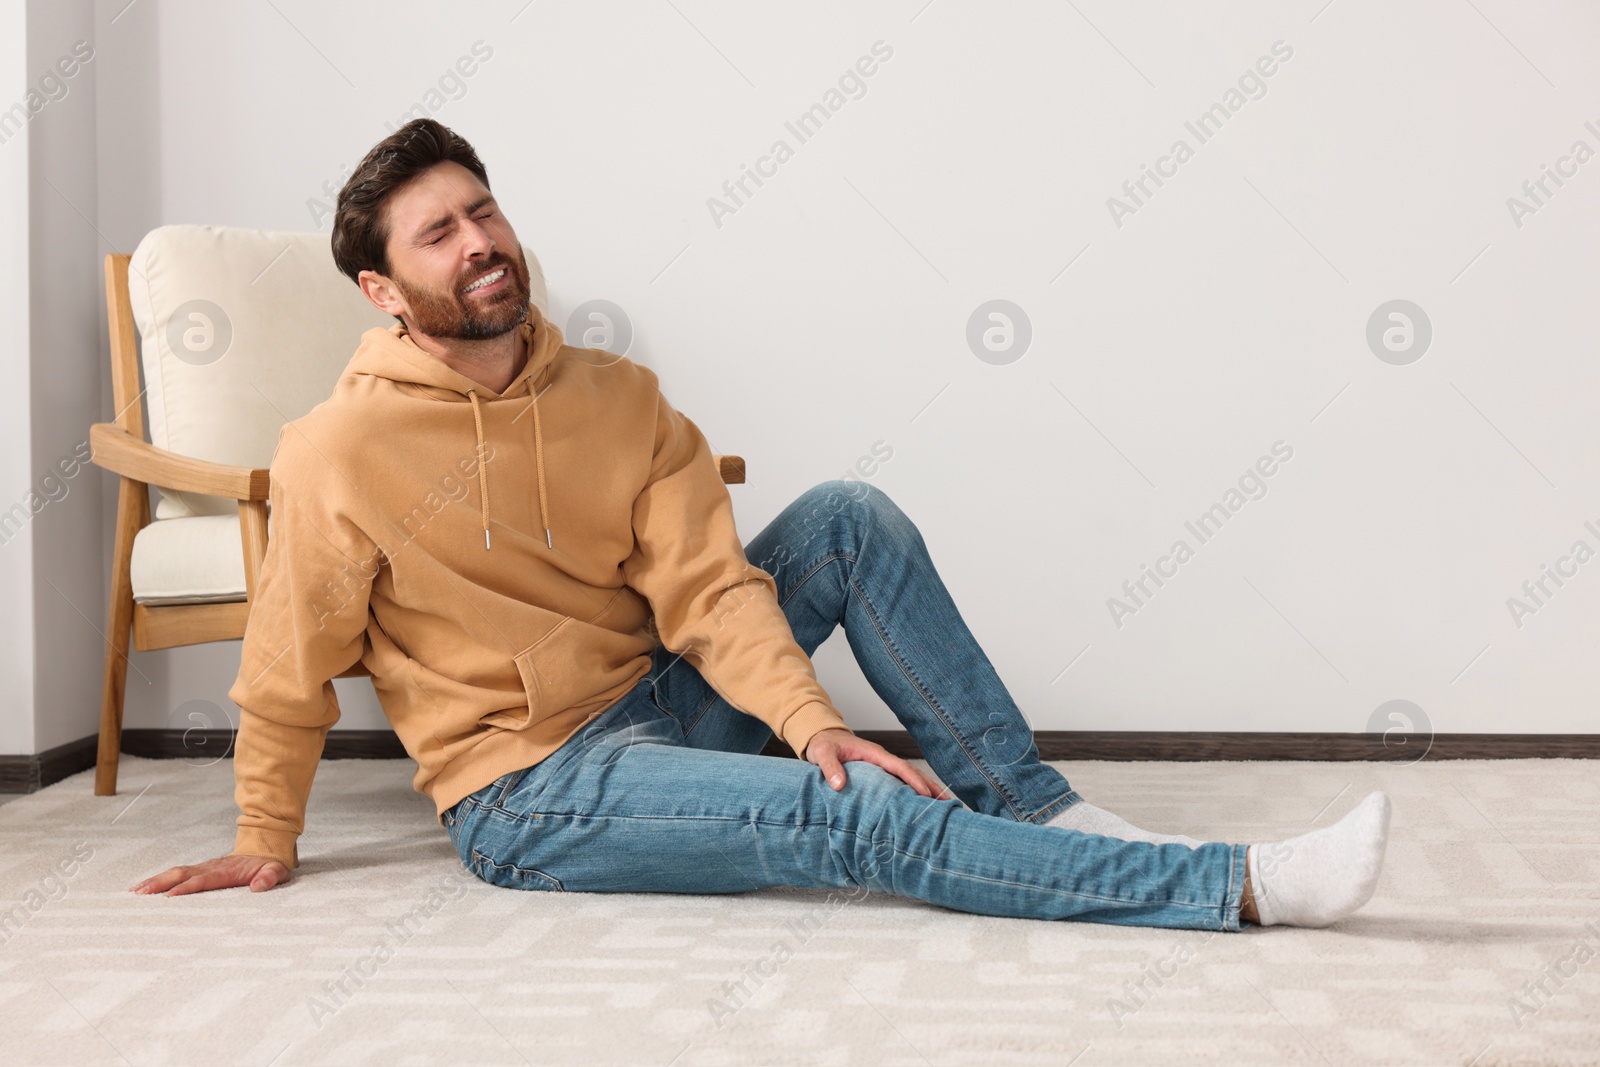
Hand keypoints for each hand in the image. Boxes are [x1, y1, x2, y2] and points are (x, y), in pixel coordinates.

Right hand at [129, 854, 289, 896]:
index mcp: (226, 871)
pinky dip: (159, 879)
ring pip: (175, 872)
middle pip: (181, 874)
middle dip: (161, 883)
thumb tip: (259, 886)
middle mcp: (210, 867)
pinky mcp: (199, 870)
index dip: (187, 888)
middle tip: (140, 894)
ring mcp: (203, 867)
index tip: (170, 897)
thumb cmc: (268, 864)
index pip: (203, 880)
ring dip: (155, 881)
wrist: (265, 848)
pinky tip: (145, 888)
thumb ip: (269, 877)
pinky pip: (177, 874)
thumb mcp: (276, 871)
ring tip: (134, 892)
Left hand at [803, 728, 951, 799]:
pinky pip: (901, 782)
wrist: (822, 737)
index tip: (926, 794)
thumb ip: (829, 766)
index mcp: (874, 754)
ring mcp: (883, 766)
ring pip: (909, 778)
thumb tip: (838, 784)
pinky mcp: (880, 774)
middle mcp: (882, 760)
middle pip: (912, 772)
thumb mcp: (822, 753)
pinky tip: (920, 804)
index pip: (899, 767)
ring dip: (926, 789)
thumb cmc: (823, 744)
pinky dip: (913, 791)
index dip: (913, 780)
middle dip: (930, 787)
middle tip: (947, 803)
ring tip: (943, 806)